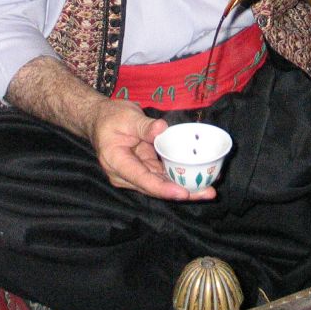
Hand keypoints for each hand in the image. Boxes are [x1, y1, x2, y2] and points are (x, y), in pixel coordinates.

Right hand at [87, 100, 216, 201]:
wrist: (100, 119)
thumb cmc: (110, 117)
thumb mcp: (126, 117)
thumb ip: (144, 126)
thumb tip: (162, 129)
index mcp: (117, 163)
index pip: (143, 180)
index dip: (164, 188)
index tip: (183, 192)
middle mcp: (125, 175)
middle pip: (155, 187)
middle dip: (182, 192)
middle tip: (208, 192)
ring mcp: (136, 174)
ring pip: (162, 184)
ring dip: (185, 188)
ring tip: (209, 188)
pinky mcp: (145, 169)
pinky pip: (163, 176)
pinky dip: (180, 177)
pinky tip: (199, 177)